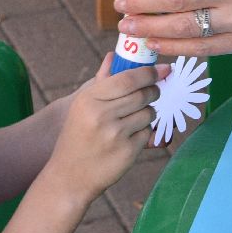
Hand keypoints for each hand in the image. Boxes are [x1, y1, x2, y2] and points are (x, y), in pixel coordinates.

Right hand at [42, 58, 159, 202]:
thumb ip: (101, 81)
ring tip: (138, 116)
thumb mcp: (82, 107)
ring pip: (149, 114)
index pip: (128, 79)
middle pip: (143, 94)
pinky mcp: (127, 152)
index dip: (149, 72)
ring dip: (149, 113)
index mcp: (90, 99)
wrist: (69, 177)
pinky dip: (144, 132)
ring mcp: (116, 135)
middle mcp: (102, 115)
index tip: (162, 69)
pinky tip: (131, 135)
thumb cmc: (76, 137)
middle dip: (154, 91)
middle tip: (155, 91)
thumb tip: (113, 55)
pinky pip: (147, 133)